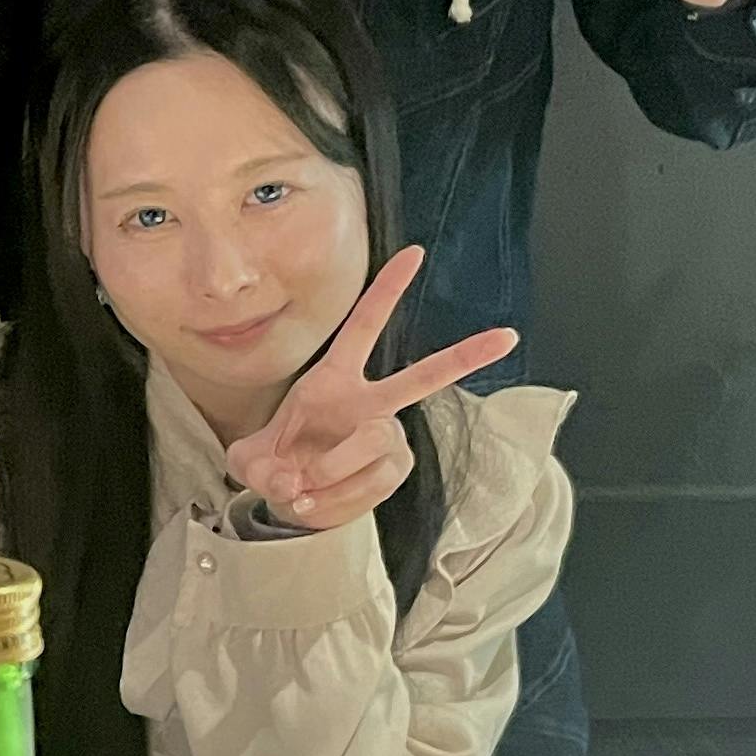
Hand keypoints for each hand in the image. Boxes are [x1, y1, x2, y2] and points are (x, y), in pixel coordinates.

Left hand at [226, 247, 518, 533]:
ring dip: (329, 472)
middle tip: (506, 336)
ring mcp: (388, 436)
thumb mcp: (249, 462)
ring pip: (370, 444)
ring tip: (300, 488)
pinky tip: (317, 500)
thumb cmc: (275, 465)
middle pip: (421, 378)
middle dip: (464, 357)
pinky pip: (369, 482)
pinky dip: (334, 498)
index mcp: (334, 379)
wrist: (293, 502)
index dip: (387, 291)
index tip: (414, 253)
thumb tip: (291, 481)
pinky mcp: (396, 468)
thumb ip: (261, 468)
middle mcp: (370, 402)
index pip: (364, 326)